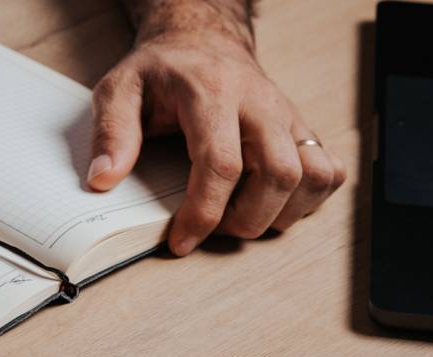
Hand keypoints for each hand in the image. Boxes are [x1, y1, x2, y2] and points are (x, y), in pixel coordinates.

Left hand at [88, 3, 346, 255]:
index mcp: (213, 93)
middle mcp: (259, 104)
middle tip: (212, 230)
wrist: (203, 40)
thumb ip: (111, 132)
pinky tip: (273, 204)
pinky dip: (310, 200)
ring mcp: (286, 117)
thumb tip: (103, 179)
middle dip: (245, 220)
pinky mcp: (301, 130)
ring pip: (312, 175)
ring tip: (241, 219)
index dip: (203, 213)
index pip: (222, 164)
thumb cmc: (163, 71)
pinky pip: (329, 170)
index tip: (182, 240)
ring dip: (280, 214)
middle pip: (278, 175)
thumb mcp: (120, 88)